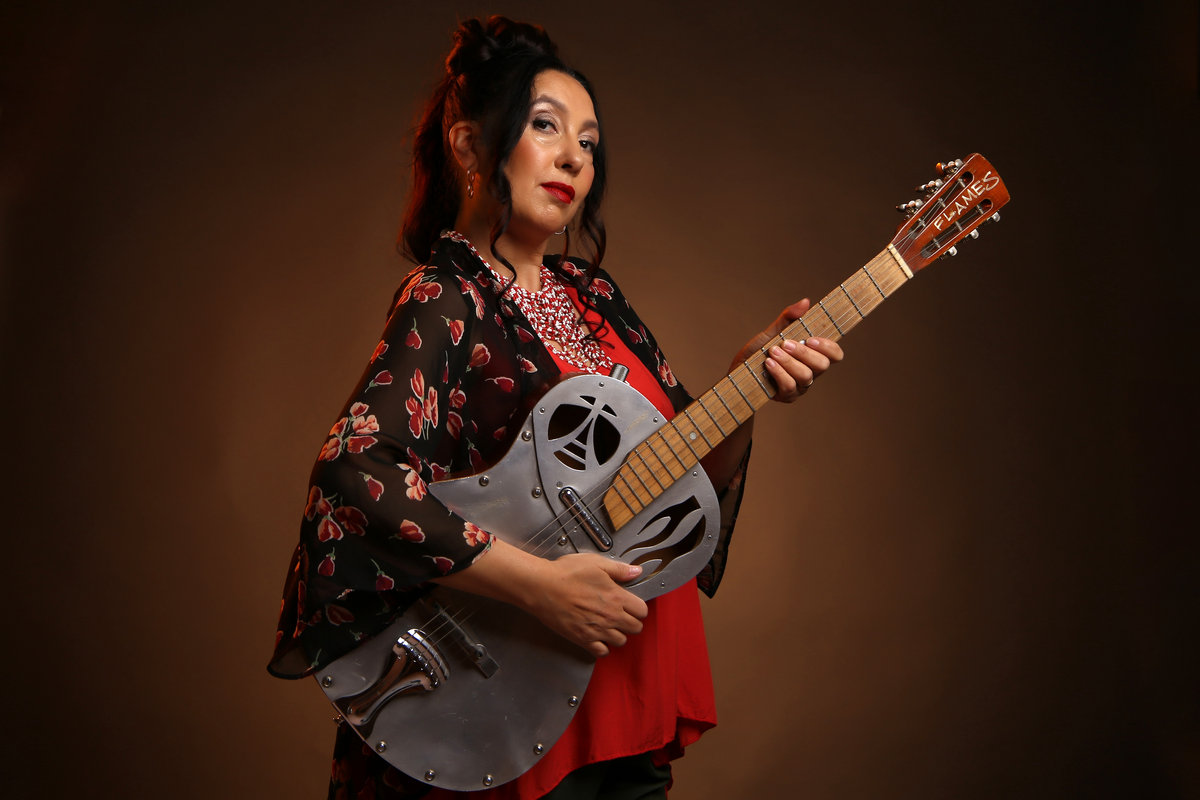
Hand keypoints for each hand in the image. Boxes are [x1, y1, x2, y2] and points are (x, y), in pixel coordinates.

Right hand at [433, 539, 647, 658]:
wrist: (542, 588)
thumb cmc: (566, 573)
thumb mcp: (596, 563)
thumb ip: (619, 570)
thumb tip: (636, 572)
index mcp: (616, 597)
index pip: (642, 611)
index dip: (638, 607)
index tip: (631, 603)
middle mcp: (610, 617)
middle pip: (635, 628)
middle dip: (631, 621)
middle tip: (621, 614)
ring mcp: (597, 630)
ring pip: (621, 641)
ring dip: (618, 633)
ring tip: (609, 624)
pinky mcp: (582, 639)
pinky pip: (602, 652)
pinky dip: (602, 646)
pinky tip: (597, 635)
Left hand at [736, 299, 843, 401]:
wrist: (738, 371)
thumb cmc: (758, 352)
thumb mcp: (772, 331)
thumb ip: (788, 318)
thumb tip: (805, 301)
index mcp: (812, 355)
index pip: (835, 354)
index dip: (828, 347)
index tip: (810, 339)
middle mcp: (810, 371)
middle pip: (822, 365)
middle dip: (804, 353)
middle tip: (786, 343)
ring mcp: (800, 386)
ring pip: (806, 376)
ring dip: (788, 362)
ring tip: (772, 352)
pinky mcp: (787, 396)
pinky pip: (790, 386)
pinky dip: (779, 373)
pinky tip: (768, 364)